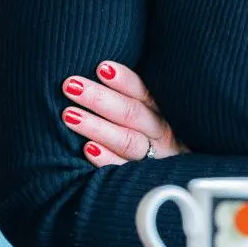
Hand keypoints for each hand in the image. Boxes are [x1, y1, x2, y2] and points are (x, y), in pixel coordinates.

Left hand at [61, 60, 182, 166]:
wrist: (179, 178)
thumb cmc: (153, 131)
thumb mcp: (153, 110)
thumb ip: (132, 94)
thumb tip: (98, 69)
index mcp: (164, 110)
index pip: (143, 92)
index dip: (124, 80)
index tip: (101, 67)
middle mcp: (162, 132)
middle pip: (131, 113)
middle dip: (99, 98)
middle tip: (70, 85)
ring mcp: (156, 158)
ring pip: (127, 140)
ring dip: (97, 127)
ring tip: (68, 115)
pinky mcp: (146, 179)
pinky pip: (125, 169)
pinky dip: (107, 159)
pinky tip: (87, 149)